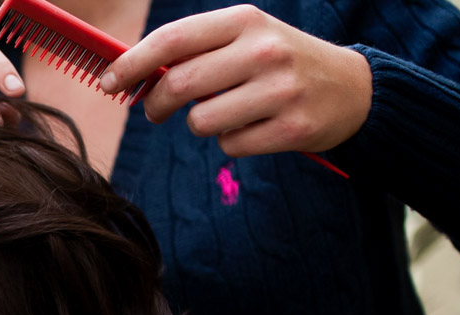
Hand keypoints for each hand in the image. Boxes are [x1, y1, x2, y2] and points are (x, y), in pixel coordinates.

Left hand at [99, 5, 371, 155]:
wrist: (352, 87)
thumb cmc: (279, 62)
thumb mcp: (244, 38)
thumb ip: (194, 50)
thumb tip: (130, 72)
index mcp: (245, 21)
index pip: (173, 39)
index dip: (131, 63)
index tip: (107, 82)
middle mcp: (263, 50)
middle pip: (179, 84)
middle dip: (155, 104)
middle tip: (155, 111)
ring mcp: (280, 90)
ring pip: (200, 122)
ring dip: (199, 125)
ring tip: (224, 114)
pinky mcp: (292, 128)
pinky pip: (230, 147)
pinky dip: (231, 143)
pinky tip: (254, 128)